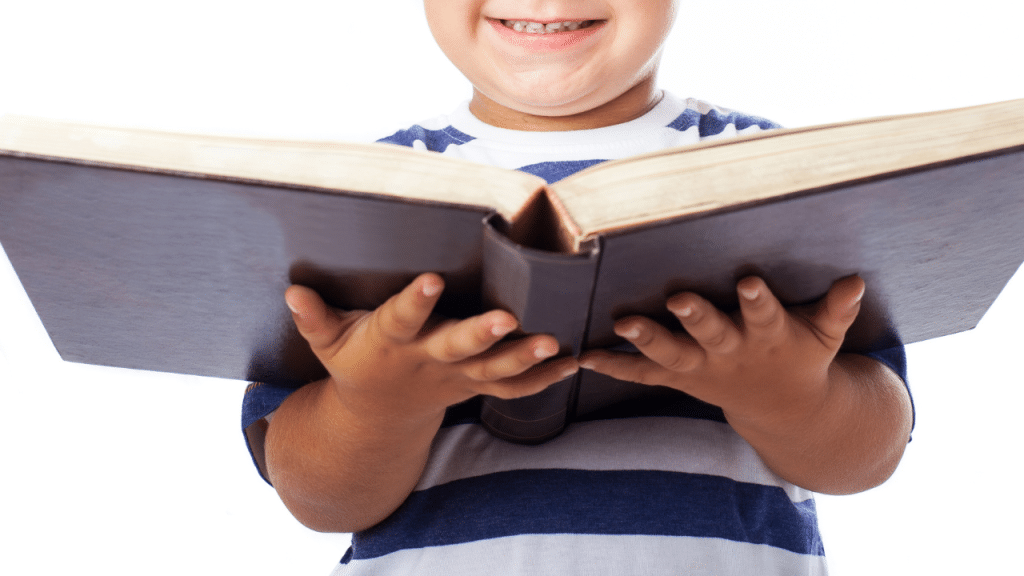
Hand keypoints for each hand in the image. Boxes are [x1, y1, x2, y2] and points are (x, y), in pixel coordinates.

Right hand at [285, 273, 578, 423]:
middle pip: (457, 347)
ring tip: (557, 345)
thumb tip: (292, 290)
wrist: (379, 417)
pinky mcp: (477, 386)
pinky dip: (545, 379)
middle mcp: (428, 360)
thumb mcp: (328, 345)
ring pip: (494, 372)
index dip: (415, 302)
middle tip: (507, 319)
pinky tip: (575, 362)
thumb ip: (315, 318)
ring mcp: (457, 377)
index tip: (430, 279)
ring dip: (525, 360)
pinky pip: (514, 389)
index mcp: (392, 343)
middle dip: (481, 335)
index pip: (401, 319)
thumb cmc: (354, 365)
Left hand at [579, 275, 864, 426]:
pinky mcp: (679, 378)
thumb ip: (837, 310)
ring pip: (671, 355)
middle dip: (695, 317)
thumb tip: (856, 279)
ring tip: (620, 322)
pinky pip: (643, 375)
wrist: (783, 410)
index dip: (757, 301)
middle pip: (711, 334)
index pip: (764, 315)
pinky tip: (586, 357)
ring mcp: (701, 368)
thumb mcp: (824, 337)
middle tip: (677, 298)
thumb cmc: (803, 356)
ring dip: (645, 339)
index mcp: (767, 338)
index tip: (749, 281)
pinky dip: (616, 368)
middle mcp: (731, 353)